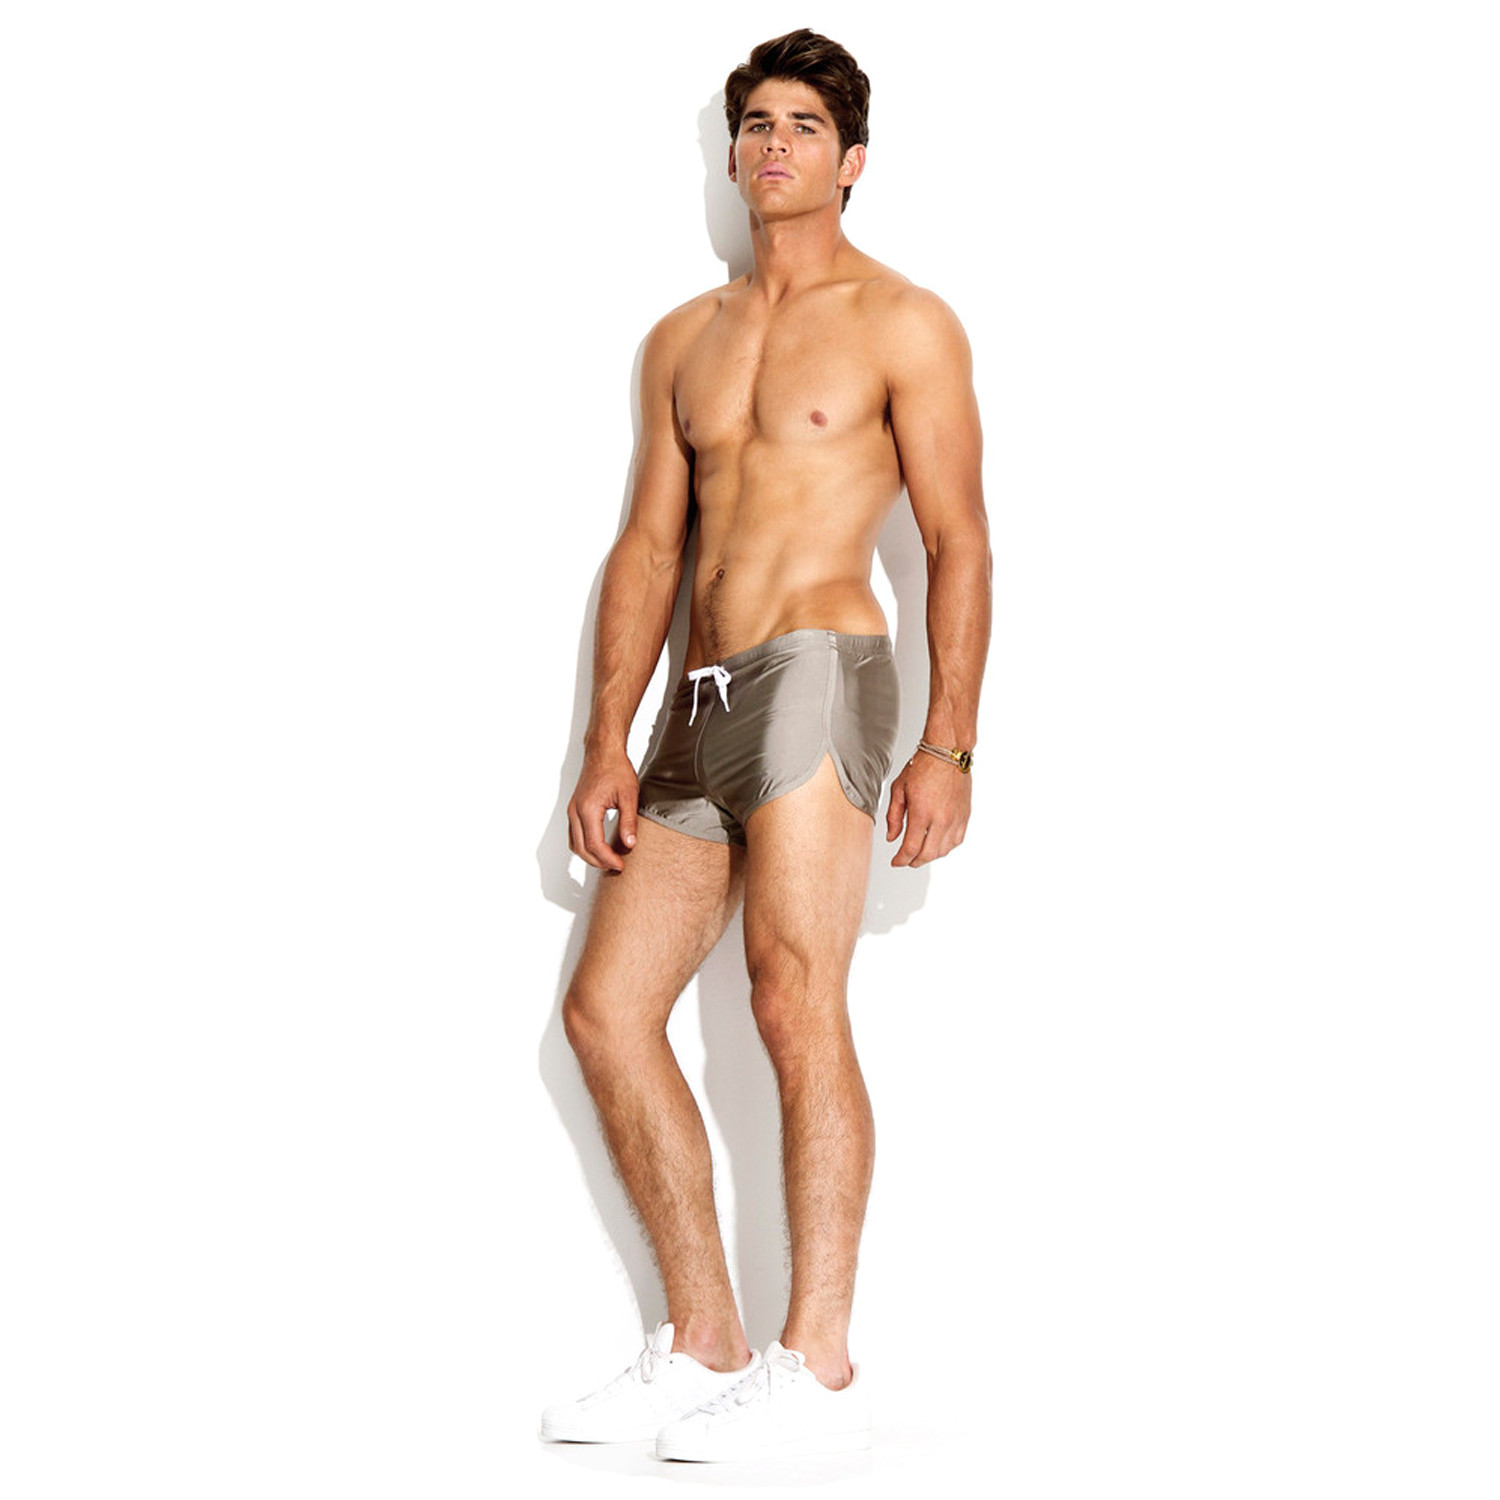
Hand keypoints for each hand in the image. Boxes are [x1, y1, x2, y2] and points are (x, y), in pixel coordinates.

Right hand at [567, 748, 639, 873]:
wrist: (603, 752)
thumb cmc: (616, 769)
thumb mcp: (629, 796)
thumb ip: (628, 822)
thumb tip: (629, 844)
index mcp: (588, 809)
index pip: (594, 844)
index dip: (608, 859)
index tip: (621, 865)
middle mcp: (575, 811)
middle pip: (582, 849)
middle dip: (599, 862)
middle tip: (617, 866)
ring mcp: (572, 810)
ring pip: (575, 844)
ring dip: (590, 856)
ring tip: (610, 860)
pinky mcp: (574, 809)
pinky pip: (574, 835)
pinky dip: (585, 846)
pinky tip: (601, 847)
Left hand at [885, 750, 971, 867]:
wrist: (947, 753)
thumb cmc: (923, 766)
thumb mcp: (899, 789)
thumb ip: (894, 816)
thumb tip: (891, 838)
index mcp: (921, 812)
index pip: (910, 848)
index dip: (901, 860)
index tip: (896, 861)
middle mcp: (941, 818)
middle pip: (927, 854)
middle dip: (913, 862)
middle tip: (906, 860)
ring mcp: (955, 818)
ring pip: (943, 851)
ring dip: (930, 856)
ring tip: (920, 852)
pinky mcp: (965, 815)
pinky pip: (957, 841)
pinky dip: (946, 847)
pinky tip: (937, 844)